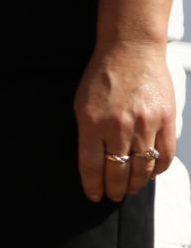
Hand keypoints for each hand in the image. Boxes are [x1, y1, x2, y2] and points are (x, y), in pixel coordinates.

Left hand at [75, 38, 177, 201]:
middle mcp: (118, 127)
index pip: (91, 165)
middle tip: (113, 196)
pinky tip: (150, 174)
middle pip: (117, 171)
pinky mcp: (166, 121)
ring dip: (135, 184)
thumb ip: (87, 132)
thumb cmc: (102, 76)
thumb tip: (93, 162)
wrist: (131, 50)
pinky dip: (157, 170)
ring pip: (142, 168)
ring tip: (129, 189)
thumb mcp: (82, 103)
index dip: (92, 185)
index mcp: (92, 123)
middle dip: (114, 189)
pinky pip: (165, 155)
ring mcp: (145, 125)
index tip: (93, 196)